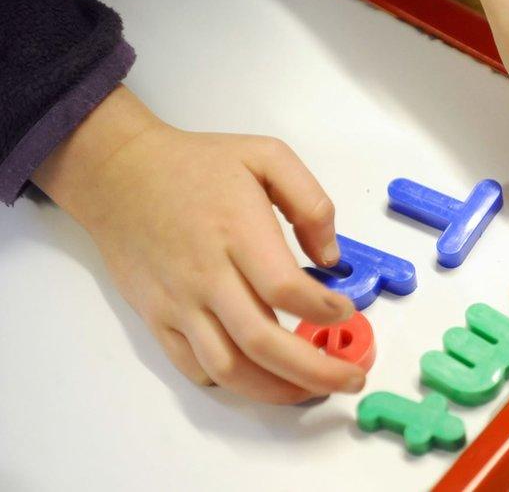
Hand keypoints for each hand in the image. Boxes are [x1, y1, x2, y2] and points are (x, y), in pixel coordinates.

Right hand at [32, 87, 363, 403]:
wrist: (120, 174)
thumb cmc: (197, 165)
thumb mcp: (267, 156)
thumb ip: (311, 202)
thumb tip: (331, 258)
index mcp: (237, 231)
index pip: (284, 288)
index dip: (323, 310)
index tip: (346, 311)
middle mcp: (206, 275)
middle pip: (262, 341)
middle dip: (315, 370)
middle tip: (352, 378)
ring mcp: (179, 303)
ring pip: (229, 368)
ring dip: (277, 389)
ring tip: (313, 389)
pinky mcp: (158, 319)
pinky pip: (195, 367)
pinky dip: (233, 383)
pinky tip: (262, 378)